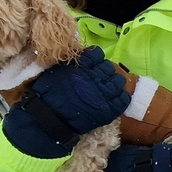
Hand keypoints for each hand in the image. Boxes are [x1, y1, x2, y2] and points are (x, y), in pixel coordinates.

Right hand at [2, 47, 129, 157]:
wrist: (49, 117)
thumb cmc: (48, 93)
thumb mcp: (57, 70)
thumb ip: (70, 63)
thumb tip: (78, 59)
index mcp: (82, 66)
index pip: (97, 54)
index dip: (97, 58)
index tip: (94, 63)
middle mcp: (95, 77)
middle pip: (109, 67)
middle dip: (106, 70)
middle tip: (102, 76)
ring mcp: (104, 93)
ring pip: (118, 81)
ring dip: (115, 82)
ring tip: (111, 86)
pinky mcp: (109, 109)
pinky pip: (123, 99)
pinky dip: (122, 96)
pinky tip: (118, 97)